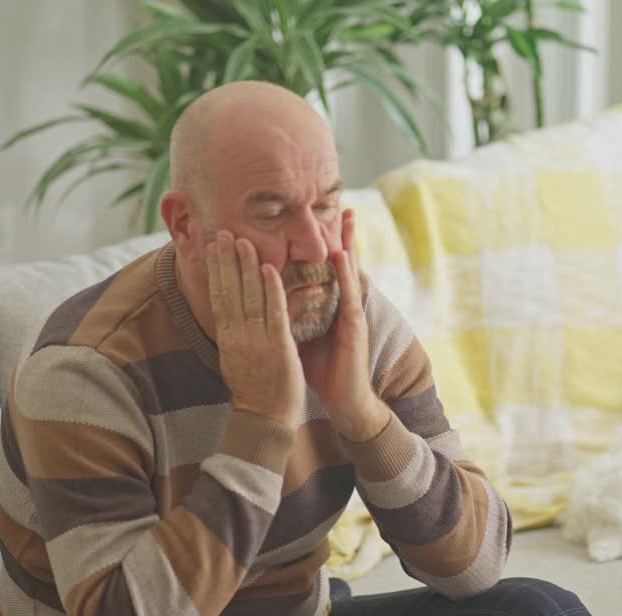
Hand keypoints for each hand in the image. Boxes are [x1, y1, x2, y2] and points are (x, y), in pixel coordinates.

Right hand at [207, 231, 304, 426]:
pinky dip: (271, 289)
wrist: (265, 419)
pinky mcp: (278, 347)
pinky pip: (274, 313)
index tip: (214, 246)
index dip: (216, 269)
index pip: (218, 296)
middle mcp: (237, 336)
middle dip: (226, 259)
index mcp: (227, 338)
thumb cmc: (254, 390)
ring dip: (246, 266)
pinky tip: (269, 268)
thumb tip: (228, 313)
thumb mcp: (234, 359)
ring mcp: (257, 340)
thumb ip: (233, 334)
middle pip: (229, 290)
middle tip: (223, 232)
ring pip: (249, 296)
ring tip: (243, 241)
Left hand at [299, 209, 389, 440]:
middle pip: (342, 266)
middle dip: (343, 236)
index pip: (327, 272)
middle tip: (344, 207)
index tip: (320, 222)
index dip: (324, 248)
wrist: (345, 403)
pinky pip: (348, 296)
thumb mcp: (302, 339)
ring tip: (347, 219)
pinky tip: (341, 256)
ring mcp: (352, 316)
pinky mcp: (355, 329)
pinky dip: (345, 275)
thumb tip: (267, 303)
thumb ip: (290, 318)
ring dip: (349, 245)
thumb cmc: (324, 373)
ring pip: (350, 274)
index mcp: (330, 309)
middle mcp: (343, 308)